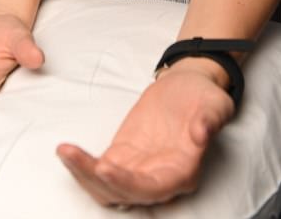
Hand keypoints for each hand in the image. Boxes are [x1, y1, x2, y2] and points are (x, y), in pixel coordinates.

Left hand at [57, 65, 233, 206]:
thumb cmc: (205, 99)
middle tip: (73, 156)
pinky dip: (81, 164)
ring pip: (105, 188)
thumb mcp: (216, 103)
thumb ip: (210, 119)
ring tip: (65, 152)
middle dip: (96, 180)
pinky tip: (65, 150)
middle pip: (123, 194)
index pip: (153, 189)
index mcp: (183, 172)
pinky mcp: (122, 157)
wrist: (188, 87)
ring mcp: (137, 170)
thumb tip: (202, 132)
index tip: (105, 168)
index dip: (128, 184)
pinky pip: (98, 170)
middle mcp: (158, 179)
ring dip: (83, 175)